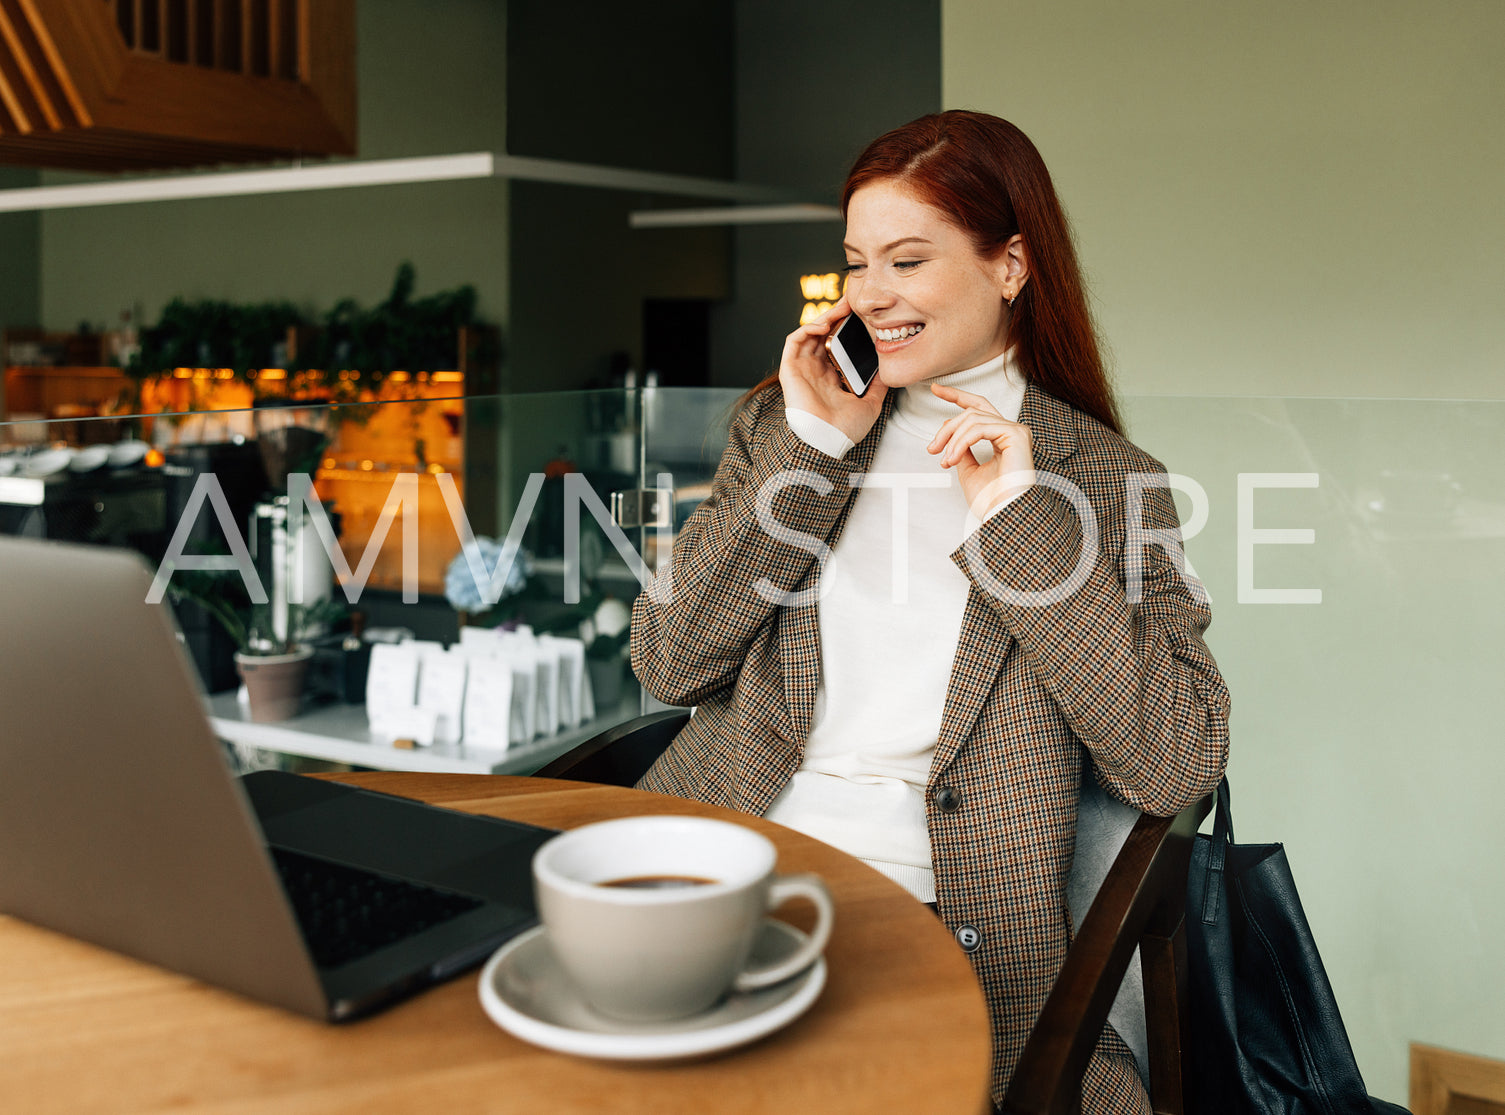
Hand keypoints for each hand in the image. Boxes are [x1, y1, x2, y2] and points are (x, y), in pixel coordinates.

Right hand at [777, 297, 887, 445]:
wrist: (828, 442)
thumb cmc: (845, 429)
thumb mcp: (870, 402)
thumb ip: (878, 385)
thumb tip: (889, 370)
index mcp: (830, 378)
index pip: (836, 345)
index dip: (845, 328)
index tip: (861, 315)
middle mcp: (814, 371)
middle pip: (823, 334)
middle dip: (836, 316)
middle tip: (852, 302)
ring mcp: (801, 369)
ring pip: (810, 333)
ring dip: (824, 317)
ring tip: (841, 308)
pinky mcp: (790, 369)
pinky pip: (794, 340)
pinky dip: (807, 328)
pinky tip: (824, 324)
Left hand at [926, 383, 1035, 516]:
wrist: (1004, 514)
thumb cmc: (991, 500)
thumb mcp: (968, 471)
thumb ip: (961, 450)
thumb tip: (950, 432)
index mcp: (1002, 437)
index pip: (979, 407)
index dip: (956, 396)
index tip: (935, 389)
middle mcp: (1011, 431)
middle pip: (972, 411)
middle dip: (947, 427)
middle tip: (932, 448)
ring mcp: (1015, 431)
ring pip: (972, 419)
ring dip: (952, 440)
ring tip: (945, 460)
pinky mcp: (1016, 435)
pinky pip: (979, 428)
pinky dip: (961, 442)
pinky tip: (953, 457)